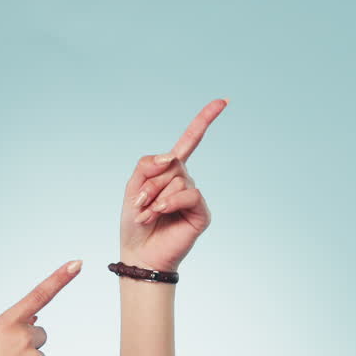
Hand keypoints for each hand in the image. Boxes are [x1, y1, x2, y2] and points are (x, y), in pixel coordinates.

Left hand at [119, 99, 226, 272]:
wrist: (139, 253)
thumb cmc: (135, 222)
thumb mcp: (132, 187)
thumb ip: (147, 165)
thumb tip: (171, 157)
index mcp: (170, 172)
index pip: (190, 141)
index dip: (205, 120)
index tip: (223, 101)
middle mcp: (185, 181)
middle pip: (172, 163)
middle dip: (150, 183)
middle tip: (139, 204)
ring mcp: (194, 196)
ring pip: (178, 179)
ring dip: (156, 196)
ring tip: (147, 214)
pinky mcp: (201, 212)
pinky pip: (189, 194)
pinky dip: (170, 202)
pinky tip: (160, 213)